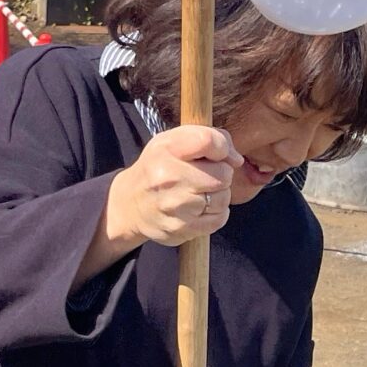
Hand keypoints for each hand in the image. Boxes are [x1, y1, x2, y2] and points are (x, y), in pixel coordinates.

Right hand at [104, 125, 242, 253]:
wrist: (130, 204)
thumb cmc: (159, 168)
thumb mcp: (173, 141)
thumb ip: (208, 138)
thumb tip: (237, 160)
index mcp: (166, 149)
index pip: (210, 141)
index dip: (222, 148)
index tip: (218, 155)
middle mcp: (168, 177)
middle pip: (223, 173)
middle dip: (221, 174)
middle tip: (206, 176)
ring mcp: (174, 205)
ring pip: (223, 198)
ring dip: (218, 195)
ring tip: (201, 192)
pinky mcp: (180, 228)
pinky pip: (219, 219)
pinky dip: (216, 213)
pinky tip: (201, 208)